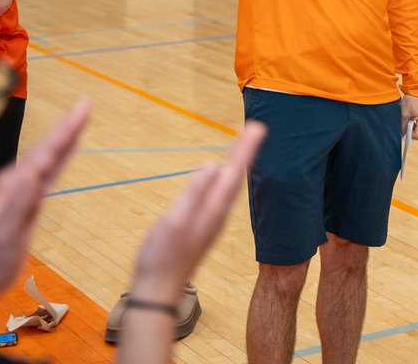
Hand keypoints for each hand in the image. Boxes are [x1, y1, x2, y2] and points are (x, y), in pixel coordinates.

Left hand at [0, 102, 89, 341]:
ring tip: (81, 119)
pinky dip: (62, 157)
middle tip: (87, 105)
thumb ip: (18, 203)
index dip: (66, 130)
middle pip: (48, 148)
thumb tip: (35, 173)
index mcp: (12, 184)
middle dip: (68, 126)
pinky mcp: (28, 200)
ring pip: (49, 157)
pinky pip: (50, 172)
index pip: (46, 151)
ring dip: (66, 138)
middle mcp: (16, 181)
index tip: (83, 109)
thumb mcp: (4, 233)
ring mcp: (21, 189)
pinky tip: (69, 151)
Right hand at [130, 121, 265, 301]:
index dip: (244, 149)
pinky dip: (224, 179)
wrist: (159, 290)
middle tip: (256, 128)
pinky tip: (221, 178)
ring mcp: (211, 220)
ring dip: (236, 163)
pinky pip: (219, 194)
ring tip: (243, 145)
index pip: (233, 172)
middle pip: (235, 176)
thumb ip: (194, 192)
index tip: (257, 128)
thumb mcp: (175, 220)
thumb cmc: (162, 255)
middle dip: (244, 151)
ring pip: (228, 185)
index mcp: (213, 208)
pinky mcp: (202, 226)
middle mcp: (217, 213)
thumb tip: (212, 165)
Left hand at [401, 94, 417, 140]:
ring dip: (416, 130)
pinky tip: (412, 120)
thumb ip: (403, 126)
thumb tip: (402, 135)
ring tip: (409, 122)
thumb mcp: (404, 114)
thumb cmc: (410, 100)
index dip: (410, 135)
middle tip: (407, 127)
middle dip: (414, 134)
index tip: (404, 130)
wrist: (416, 91)